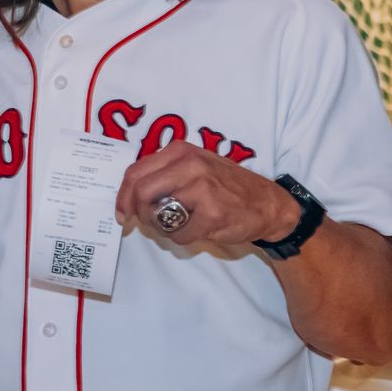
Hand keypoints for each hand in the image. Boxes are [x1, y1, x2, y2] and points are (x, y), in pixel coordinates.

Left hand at [113, 141, 296, 249]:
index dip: (123, 196)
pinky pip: (179, 235)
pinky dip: (184, 238)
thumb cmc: (227, 187)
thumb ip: (164, 174)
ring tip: (181, 223)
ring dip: (163, 228)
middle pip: (141, 193)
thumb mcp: (195, 167)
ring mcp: (202, 189)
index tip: (123, 212)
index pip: (135, 172)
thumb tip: (130, 196)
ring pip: (157, 216)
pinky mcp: (212, 214)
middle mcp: (190, 165)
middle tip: (150, 222)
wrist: (268, 204)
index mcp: (180, 151)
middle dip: (140, 213)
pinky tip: (199, 229)